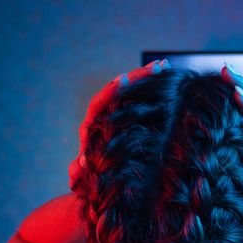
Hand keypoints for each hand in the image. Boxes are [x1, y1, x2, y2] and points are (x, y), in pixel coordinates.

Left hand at [68, 58, 171, 189]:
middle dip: (138, 77)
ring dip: (145, 77)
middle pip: (119, 89)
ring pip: (130, 92)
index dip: (111, 92)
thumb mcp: (82, 174)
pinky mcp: (125, 118)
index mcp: (92, 125)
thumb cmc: (87, 176)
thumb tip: (80, 164)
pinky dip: (149, 89)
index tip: (123, 79)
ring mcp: (114, 115)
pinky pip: (137, 100)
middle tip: (158, 66)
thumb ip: (79, 170)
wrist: (92, 177)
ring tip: (163, 65)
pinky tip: (164, 78)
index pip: (100, 103)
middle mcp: (103, 115)